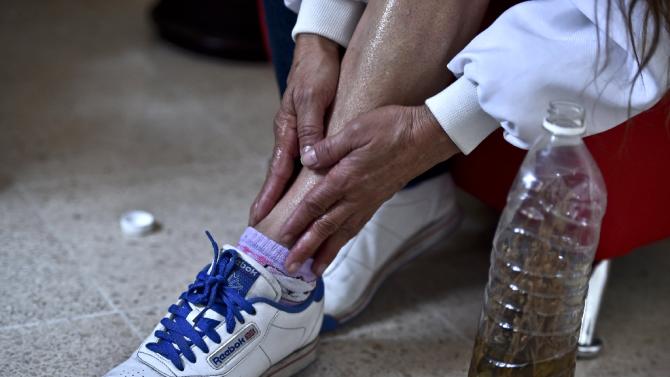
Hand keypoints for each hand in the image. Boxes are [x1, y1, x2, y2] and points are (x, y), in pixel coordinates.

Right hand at [249, 34, 340, 225]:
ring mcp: (297, 134)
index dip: (269, 197)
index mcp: (287, 131)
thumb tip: (307, 160)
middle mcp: (289, 136)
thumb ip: (311, 129)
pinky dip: (298, 179)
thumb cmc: (316, 72)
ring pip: (289, 171)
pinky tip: (301, 191)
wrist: (319, 50)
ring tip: (279, 218)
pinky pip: (301, 161)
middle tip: (262, 228)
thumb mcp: (314, 99)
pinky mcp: (307, 131)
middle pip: (278, 177)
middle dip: (270, 203)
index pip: (276, 171)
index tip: (259, 218)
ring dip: (283, 195)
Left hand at [281, 105, 459, 274]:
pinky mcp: (378, 200)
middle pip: (325, 227)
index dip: (296, 222)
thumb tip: (306, 159)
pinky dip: (344, 240)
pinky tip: (338, 245)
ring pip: (342, 232)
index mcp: (346, 177)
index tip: (281, 238)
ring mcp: (368, 200)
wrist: (427, 137)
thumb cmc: (392, 127)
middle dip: (306, 249)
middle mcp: (356, 195)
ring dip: (326, 252)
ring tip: (313, 270)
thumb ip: (329, 147)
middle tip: (290, 268)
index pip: (315, 205)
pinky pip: (357, 226)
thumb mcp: (356, 128)